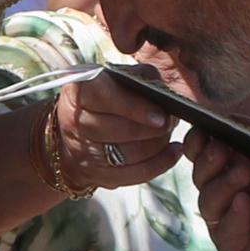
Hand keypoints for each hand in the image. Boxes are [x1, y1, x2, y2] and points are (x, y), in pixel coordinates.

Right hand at [45, 69, 186, 194]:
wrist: (77, 132)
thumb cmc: (102, 100)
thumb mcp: (112, 79)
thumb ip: (136, 76)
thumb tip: (159, 83)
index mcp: (79, 92)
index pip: (105, 98)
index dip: (134, 107)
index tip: (160, 114)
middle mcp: (76, 122)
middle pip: (119, 129)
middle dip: (151, 128)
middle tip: (171, 121)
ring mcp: (84, 152)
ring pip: (128, 154)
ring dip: (157, 145)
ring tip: (169, 133)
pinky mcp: (96, 175)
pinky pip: (133, 174)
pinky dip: (159, 164)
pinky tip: (173, 152)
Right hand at [190, 99, 249, 250]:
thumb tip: (234, 117)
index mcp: (245, 162)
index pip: (208, 148)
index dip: (201, 138)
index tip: (205, 128)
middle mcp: (235, 190)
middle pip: (200, 173)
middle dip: (206, 160)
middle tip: (223, 150)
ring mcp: (235, 219)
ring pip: (207, 201)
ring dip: (220, 185)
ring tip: (244, 174)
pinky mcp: (241, 247)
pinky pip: (223, 232)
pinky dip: (231, 216)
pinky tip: (244, 203)